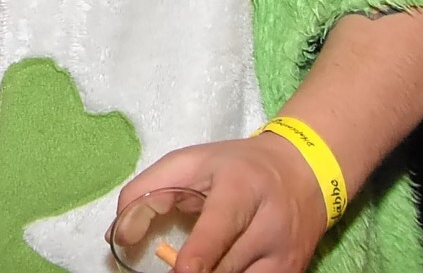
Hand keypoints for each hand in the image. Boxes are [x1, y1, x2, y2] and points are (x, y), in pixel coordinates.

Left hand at [114, 137, 324, 272]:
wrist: (305, 172)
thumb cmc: (237, 167)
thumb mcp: (190, 162)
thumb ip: (147, 191)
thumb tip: (117, 237)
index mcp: (242, 187)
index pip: (221, 226)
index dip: (200, 255)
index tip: (182, 271)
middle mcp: (270, 223)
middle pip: (227, 266)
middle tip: (177, 269)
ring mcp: (285, 253)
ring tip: (194, 267)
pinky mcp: (293, 272)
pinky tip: (218, 269)